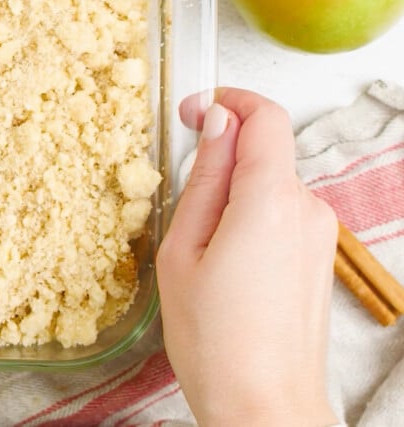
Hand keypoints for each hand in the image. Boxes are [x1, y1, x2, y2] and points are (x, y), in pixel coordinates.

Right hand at [157, 88, 338, 426]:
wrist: (264, 407)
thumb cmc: (214, 340)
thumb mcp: (182, 251)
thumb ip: (202, 179)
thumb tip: (215, 123)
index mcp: (269, 201)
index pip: (265, 116)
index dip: (226, 101)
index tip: (191, 112)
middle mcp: (307, 209)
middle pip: (266, 149)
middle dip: (221, 155)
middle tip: (177, 194)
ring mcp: (319, 234)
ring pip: (271, 183)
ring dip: (233, 191)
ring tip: (197, 244)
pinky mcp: (319, 257)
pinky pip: (281, 213)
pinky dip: (249, 216)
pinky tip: (222, 261)